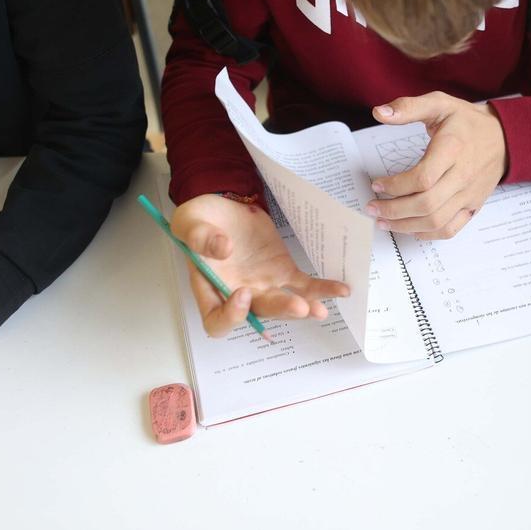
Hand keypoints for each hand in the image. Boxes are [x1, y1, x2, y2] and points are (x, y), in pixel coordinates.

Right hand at [170, 194, 349, 335]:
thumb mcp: (189, 222)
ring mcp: (264, 286)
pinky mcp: (283, 272)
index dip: (231, 316)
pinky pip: (304, 287)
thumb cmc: (199, 220)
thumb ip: (200, 237)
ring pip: (285, 304)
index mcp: (210, 289)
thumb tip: (222, 248)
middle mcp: (238, 295)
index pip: (217, 321)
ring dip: (304, 307)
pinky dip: (322, 290)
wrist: (221, 207)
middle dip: (280, 311)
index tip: (243, 293)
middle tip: (298, 306)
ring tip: (320, 310)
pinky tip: (340, 290)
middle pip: (259, 314)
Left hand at [365, 92, 507, 238]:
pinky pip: (450, 229)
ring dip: (405, 225)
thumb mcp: (439, 104)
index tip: (377, 184)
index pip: (422, 177)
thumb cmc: (467, 122)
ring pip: (436, 221)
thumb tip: (379, 112)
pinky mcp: (473, 206)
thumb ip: (408, 107)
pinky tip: (410, 228)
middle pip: (426, 204)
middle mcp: (463, 175)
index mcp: (452, 149)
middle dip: (393, 210)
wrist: (504, 137)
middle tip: (372, 208)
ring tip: (384, 222)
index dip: (395, 185)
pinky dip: (428, 234)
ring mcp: (469, 194)